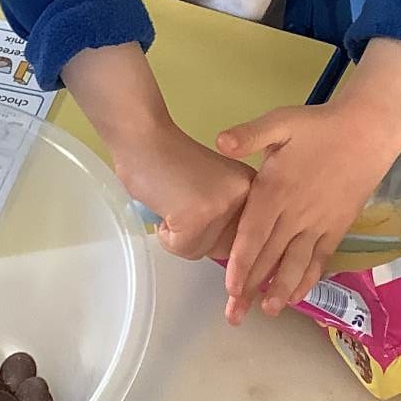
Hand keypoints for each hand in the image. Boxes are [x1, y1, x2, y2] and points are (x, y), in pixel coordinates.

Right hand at [114, 122, 252, 264]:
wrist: (144, 139)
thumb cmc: (170, 164)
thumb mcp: (216, 191)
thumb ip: (229, 218)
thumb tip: (234, 261)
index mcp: (256, 188)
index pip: (252, 239)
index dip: (229, 246)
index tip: (218, 249)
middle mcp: (248, 196)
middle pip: (227, 248)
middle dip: (200, 238)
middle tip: (183, 210)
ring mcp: (224, 205)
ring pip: (202, 250)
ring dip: (180, 236)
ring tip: (171, 202)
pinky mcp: (199, 215)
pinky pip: (181, 247)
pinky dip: (165, 234)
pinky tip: (163, 205)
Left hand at [217, 38, 400, 324]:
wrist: (369, 132)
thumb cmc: (320, 127)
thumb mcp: (282, 121)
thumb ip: (250, 134)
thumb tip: (219, 141)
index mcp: (275, 190)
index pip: (253, 235)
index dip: (241, 264)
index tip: (230, 288)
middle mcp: (296, 213)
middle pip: (270, 257)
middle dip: (251, 288)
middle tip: (235, 315)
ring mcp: (318, 223)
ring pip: (295, 263)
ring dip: (281, 290)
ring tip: (268, 311)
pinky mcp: (336, 227)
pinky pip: (320, 259)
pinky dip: (308, 278)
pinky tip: (297, 295)